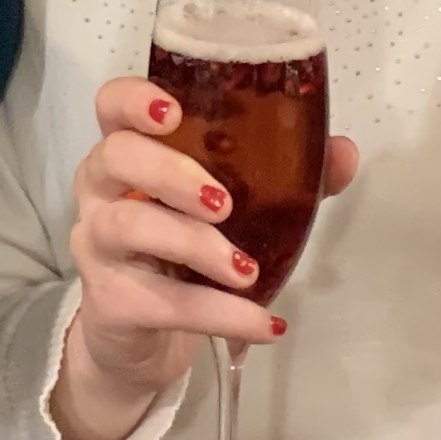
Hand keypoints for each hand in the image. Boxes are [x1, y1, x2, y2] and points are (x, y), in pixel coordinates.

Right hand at [61, 75, 361, 400]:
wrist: (144, 339)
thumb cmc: (185, 252)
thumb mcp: (238, 208)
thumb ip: (286, 176)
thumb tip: (342, 152)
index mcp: (130, 152)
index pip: (111, 104)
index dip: (133, 100)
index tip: (173, 112)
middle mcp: (102, 190)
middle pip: (115, 156)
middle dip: (171, 173)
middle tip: (224, 202)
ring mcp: (97, 245)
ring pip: (129, 226)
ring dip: (194, 244)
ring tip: (246, 270)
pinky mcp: (110, 301)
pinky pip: (162, 302)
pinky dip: (219, 314)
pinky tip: (264, 322)